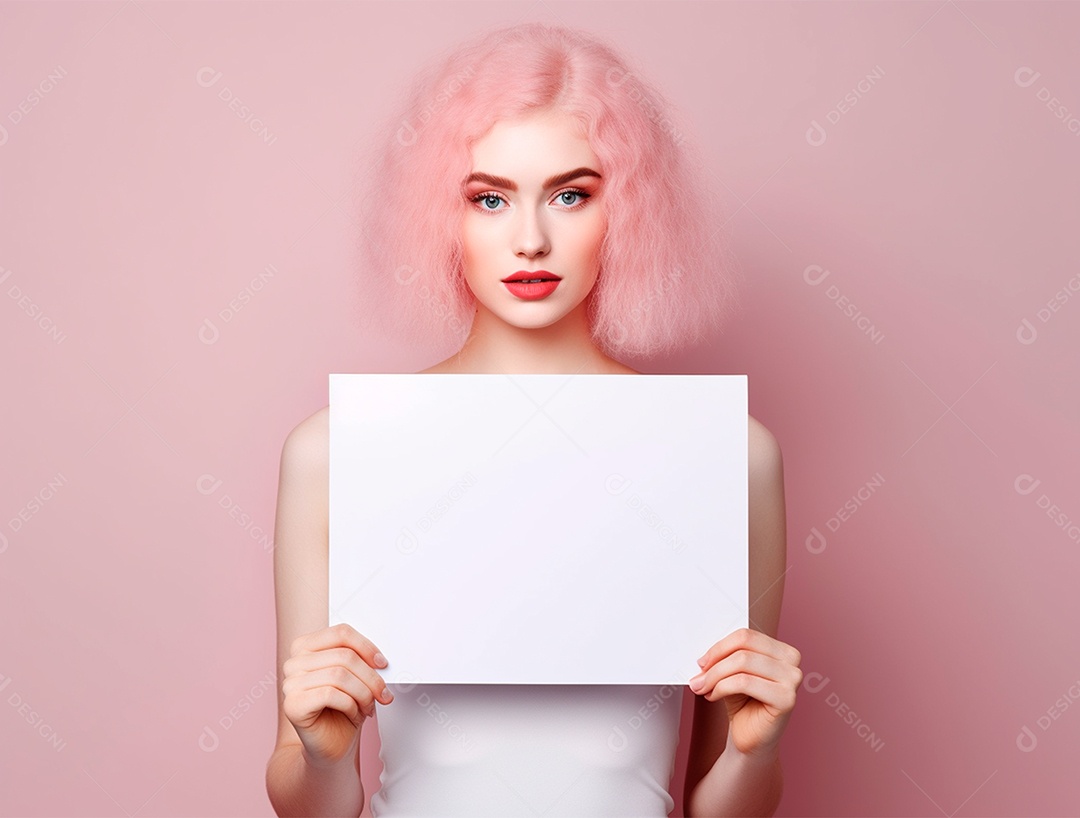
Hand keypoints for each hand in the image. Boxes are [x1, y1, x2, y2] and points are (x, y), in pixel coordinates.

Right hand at [282, 622, 393, 766]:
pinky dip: (350, 705)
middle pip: (344, 656)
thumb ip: (360, 660)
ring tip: (368, 706)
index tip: (383, 664)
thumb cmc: (343, 710)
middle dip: (371, 677)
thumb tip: (380, 657)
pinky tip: (353, 714)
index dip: (367, 647)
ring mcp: (289, 684)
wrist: (332, 746)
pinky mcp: (292, 705)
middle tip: (382, 694)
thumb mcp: (354, 677)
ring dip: (363, 693)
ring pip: (340, 675)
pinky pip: (331, 694)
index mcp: (306, 647)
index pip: (341, 632)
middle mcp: (294, 662)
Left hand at [688, 627, 801, 757]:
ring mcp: (793, 679)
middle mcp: (792, 662)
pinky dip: (721, 688)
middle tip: (698, 677)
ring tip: (703, 688)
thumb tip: (704, 653)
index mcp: (781, 650)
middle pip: (743, 647)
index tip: (702, 661)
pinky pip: (744, 682)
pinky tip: (713, 696)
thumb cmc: (743, 704)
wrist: (750, 738)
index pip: (746, 636)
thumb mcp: (732, 673)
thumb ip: (725, 658)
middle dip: (714, 662)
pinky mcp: (787, 699)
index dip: (719, 647)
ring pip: (742, 663)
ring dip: (714, 676)